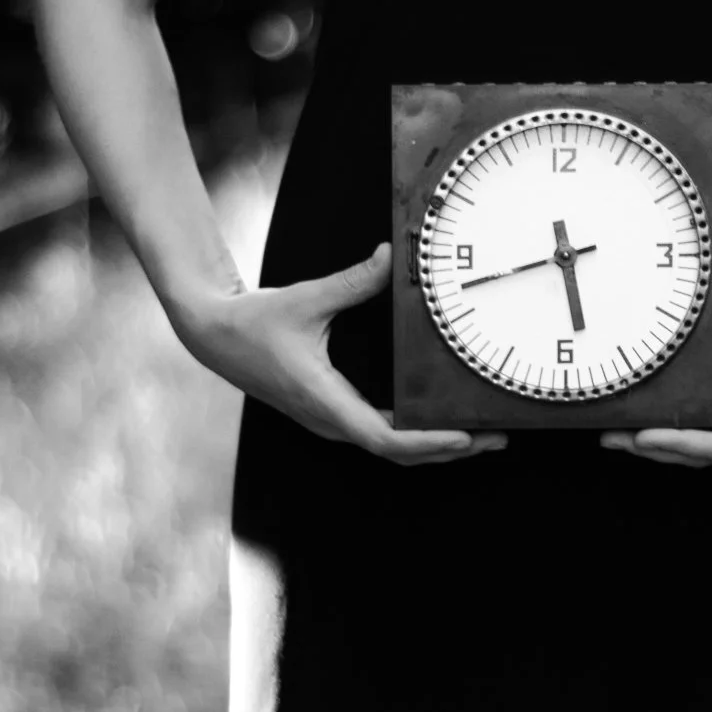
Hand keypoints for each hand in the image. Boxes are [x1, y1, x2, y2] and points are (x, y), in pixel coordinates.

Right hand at [173, 242, 506, 464]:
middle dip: (449, 449)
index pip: (386, 440)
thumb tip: (389, 257)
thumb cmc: (254, 323)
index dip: (428, 443)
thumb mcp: (306, 298)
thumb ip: (352, 281)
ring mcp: (331, 420)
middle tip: (496, 436)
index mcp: (325, 401)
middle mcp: (330, 420)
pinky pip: (380, 434)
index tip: (464, 438)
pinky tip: (438, 421)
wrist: (215, 336)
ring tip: (479, 433)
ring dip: (434, 446)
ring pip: (391, 448)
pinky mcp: (332, 413)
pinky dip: (414, 434)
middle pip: (398, 453)